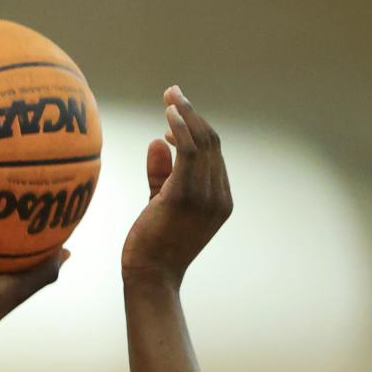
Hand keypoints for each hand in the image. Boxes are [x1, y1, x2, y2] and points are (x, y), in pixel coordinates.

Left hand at [121, 86, 231, 289]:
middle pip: (211, 143)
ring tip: (169, 97)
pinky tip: (168, 116)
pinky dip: (181, 128)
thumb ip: (162, 174)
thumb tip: (158, 140)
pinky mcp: (185, 196)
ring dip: (185, 115)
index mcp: (221, 201)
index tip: (173, 114)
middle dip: (192, 114)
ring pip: (202, 142)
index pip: (213, 154)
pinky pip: (189, 151)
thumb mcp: (161, 204)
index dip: (195, 129)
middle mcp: (219, 197)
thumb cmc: (153, 248)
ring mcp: (205, 198)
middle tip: (172, 93)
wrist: (150, 278)